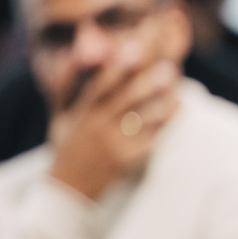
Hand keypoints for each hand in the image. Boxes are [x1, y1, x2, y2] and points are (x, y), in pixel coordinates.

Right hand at [49, 44, 181, 200]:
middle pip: (126, 100)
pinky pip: (152, 138)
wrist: (70, 189)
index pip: (101, 86)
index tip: (135, 49)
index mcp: (82, 113)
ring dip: (162, 103)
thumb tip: (71, 58)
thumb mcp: (59, 118)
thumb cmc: (66, 148)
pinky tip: (178, 109)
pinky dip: (166, 123)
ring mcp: (114, 144)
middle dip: (147, 83)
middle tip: (168, 69)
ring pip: (143, 119)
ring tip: (177, 90)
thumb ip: (64, 89)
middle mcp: (98, 126)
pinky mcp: (128, 160)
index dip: (118, 67)